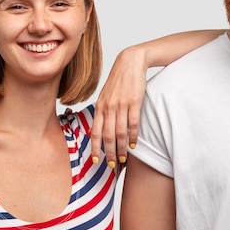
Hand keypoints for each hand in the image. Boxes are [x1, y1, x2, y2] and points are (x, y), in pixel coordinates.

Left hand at [90, 48, 146, 167]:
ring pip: (120, 133)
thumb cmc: (119, 80)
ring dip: (121, 149)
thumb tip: (101, 129)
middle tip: (111, 166)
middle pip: (107, 136)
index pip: (95, 132)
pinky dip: (133, 136)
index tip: (96, 161)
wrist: (130, 62)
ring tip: (123, 159)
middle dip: (109, 153)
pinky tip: (133, 145)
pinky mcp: (134, 102)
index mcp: (100, 106)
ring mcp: (121, 105)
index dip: (95, 148)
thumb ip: (104, 111)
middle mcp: (108, 107)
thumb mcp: (106, 95)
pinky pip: (133, 124)